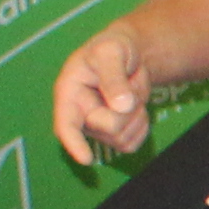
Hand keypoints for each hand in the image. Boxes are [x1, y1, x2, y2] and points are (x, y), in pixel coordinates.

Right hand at [53, 23, 154, 164]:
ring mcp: (95, 129)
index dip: (74, 143)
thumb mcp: (111, 51)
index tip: (85, 159)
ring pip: (122, 138)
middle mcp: (78, 116)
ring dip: (136, 113)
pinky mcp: (113, 136)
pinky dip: (142, 124)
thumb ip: (114, 76)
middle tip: (128, 82)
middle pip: (110, 127)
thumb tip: (121, 106)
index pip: (66, 125)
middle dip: (128, 107)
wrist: (126, 56)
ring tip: (128, 91)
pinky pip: (133, 143)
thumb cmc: (112, 49)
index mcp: (69, 94)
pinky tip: (134, 106)